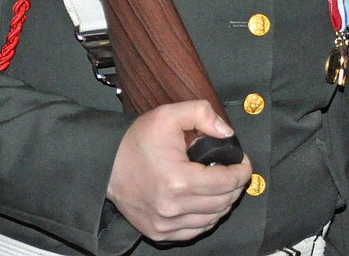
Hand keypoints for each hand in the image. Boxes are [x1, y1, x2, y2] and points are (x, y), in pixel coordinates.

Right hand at [106, 100, 251, 241]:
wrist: (105, 164)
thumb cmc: (136, 140)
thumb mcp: (166, 115)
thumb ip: (200, 113)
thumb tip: (227, 132)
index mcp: (178, 180)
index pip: (226, 182)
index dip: (241, 172)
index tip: (243, 162)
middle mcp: (173, 208)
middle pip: (222, 202)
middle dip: (235, 186)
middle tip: (235, 171)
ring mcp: (166, 224)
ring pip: (211, 219)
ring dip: (223, 203)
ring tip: (222, 185)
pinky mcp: (159, 233)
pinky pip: (195, 231)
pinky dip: (206, 217)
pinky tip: (205, 202)